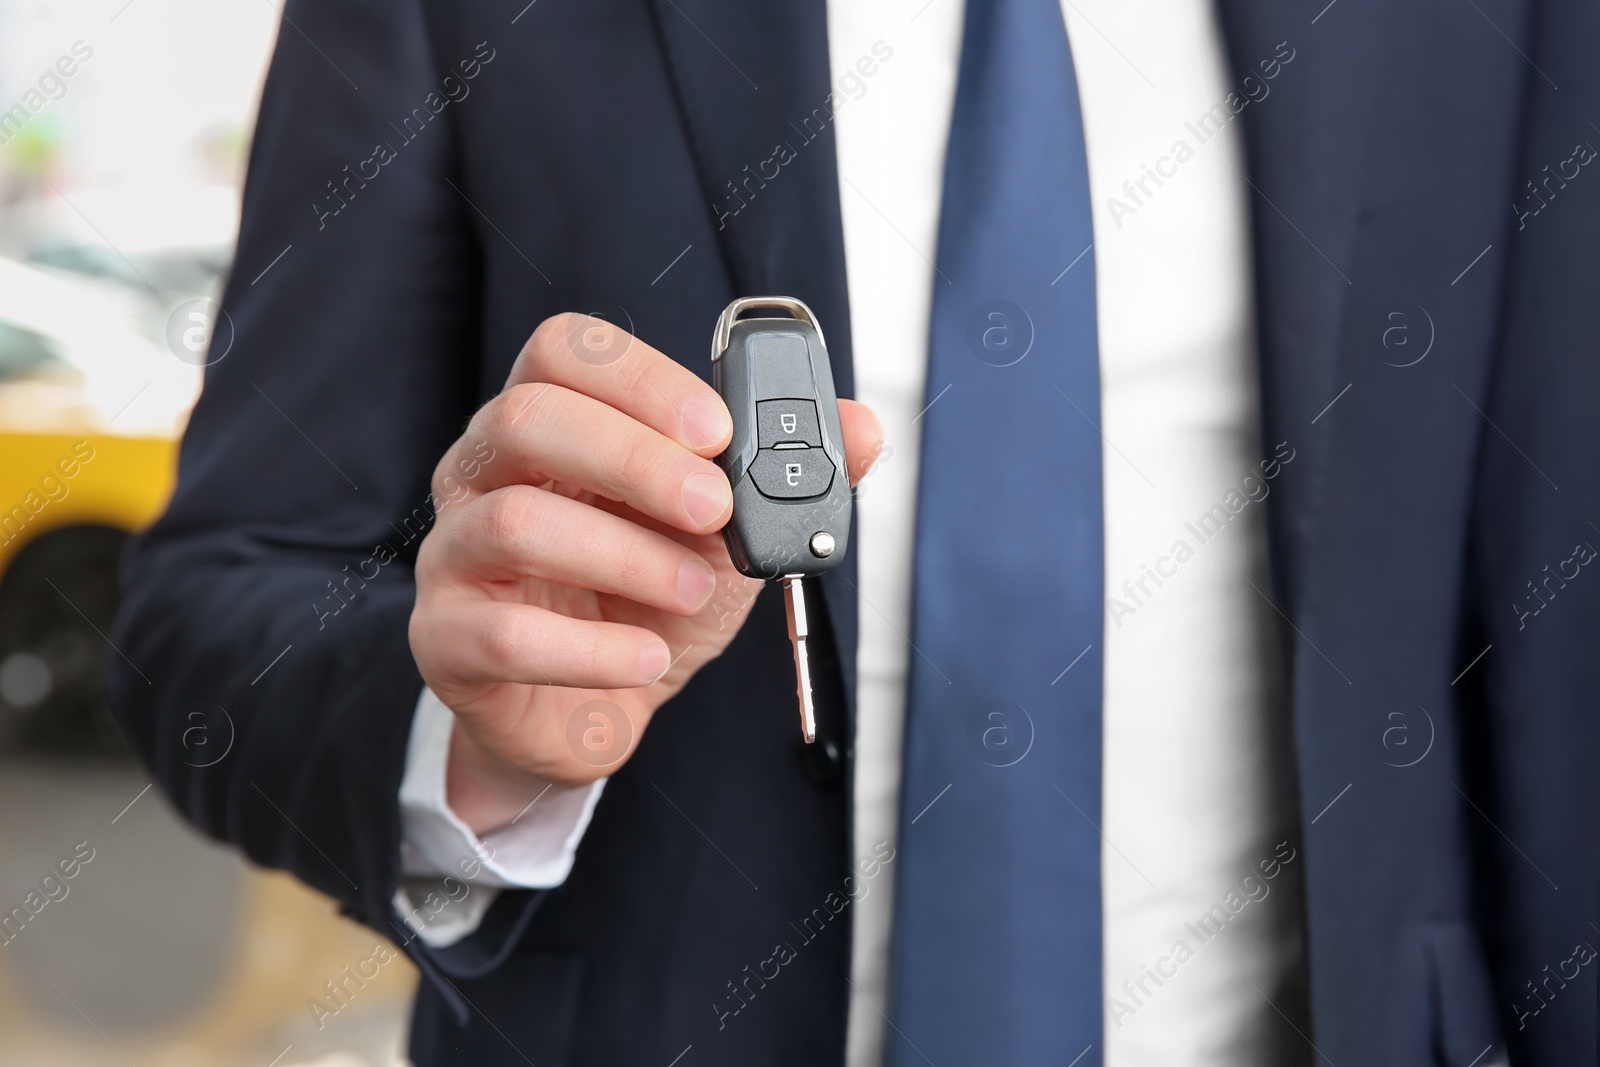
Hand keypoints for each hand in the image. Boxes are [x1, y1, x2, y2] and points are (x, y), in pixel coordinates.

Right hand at [409, 313, 881, 832]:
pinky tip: (647, 657)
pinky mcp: (446, 639)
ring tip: (693, 591)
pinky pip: (504, 633)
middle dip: (636, 459)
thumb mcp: (727, 533)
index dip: (640, 378)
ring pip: (516, 522)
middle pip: (529, 419)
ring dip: (627, 557)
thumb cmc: (644, 602)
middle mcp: (485, 473)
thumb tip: (861, 429)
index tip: (717, 428)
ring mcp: (455, 554)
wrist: (590, 708)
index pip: (563, 350)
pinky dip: (593, 650)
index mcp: (549, 423)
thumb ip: (784, 476)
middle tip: (715, 508)